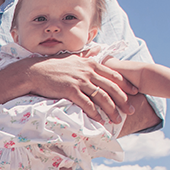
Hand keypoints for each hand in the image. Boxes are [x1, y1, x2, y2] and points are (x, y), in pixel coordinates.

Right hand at [20, 54, 136, 123]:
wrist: (35, 72)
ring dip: (111, 110)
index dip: (126, 85)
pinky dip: (94, 113)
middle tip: (132, 110)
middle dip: (124, 100)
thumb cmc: (53, 67)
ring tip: (117, 119)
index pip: (114, 75)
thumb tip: (96, 50)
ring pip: (101, 97)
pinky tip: (100, 120)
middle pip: (111, 88)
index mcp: (90, 63)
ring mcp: (80, 81)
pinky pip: (86, 104)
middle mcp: (88, 71)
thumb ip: (87, 56)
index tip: (134, 93)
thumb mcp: (73, 58)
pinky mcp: (70, 91)